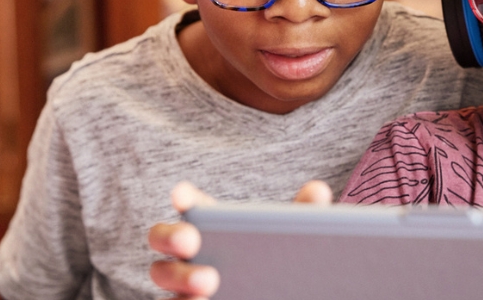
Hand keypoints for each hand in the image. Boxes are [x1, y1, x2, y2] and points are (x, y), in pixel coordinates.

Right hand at [148, 180, 332, 298]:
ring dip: (180, 277)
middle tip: (192, 241)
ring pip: (163, 274)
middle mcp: (189, 250)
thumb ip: (301, 215)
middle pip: (164, 237)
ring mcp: (182, 282)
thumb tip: (319, 192)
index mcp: (212, 224)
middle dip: (172, 235)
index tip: (183, 195)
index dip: (183, 196)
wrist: (278, 295)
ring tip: (209, 284)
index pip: (190, 203)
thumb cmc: (278, 263)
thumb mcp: (290, 239)